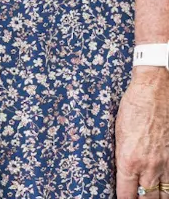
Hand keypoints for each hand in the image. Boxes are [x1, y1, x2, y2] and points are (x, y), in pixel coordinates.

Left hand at [116, 68, 168, 198]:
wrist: (155, 92)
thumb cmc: (132, 107)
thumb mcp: (117, 132)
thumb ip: (121, 155)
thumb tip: (121, 171)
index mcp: (129, 160)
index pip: (126, 194)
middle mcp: (149, 166)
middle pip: (147, 198)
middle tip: (135, 198)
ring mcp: (166, 163)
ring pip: (165, 193)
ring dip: (157, 197)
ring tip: (149, 196)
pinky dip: (168, 187)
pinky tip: (163, 189)